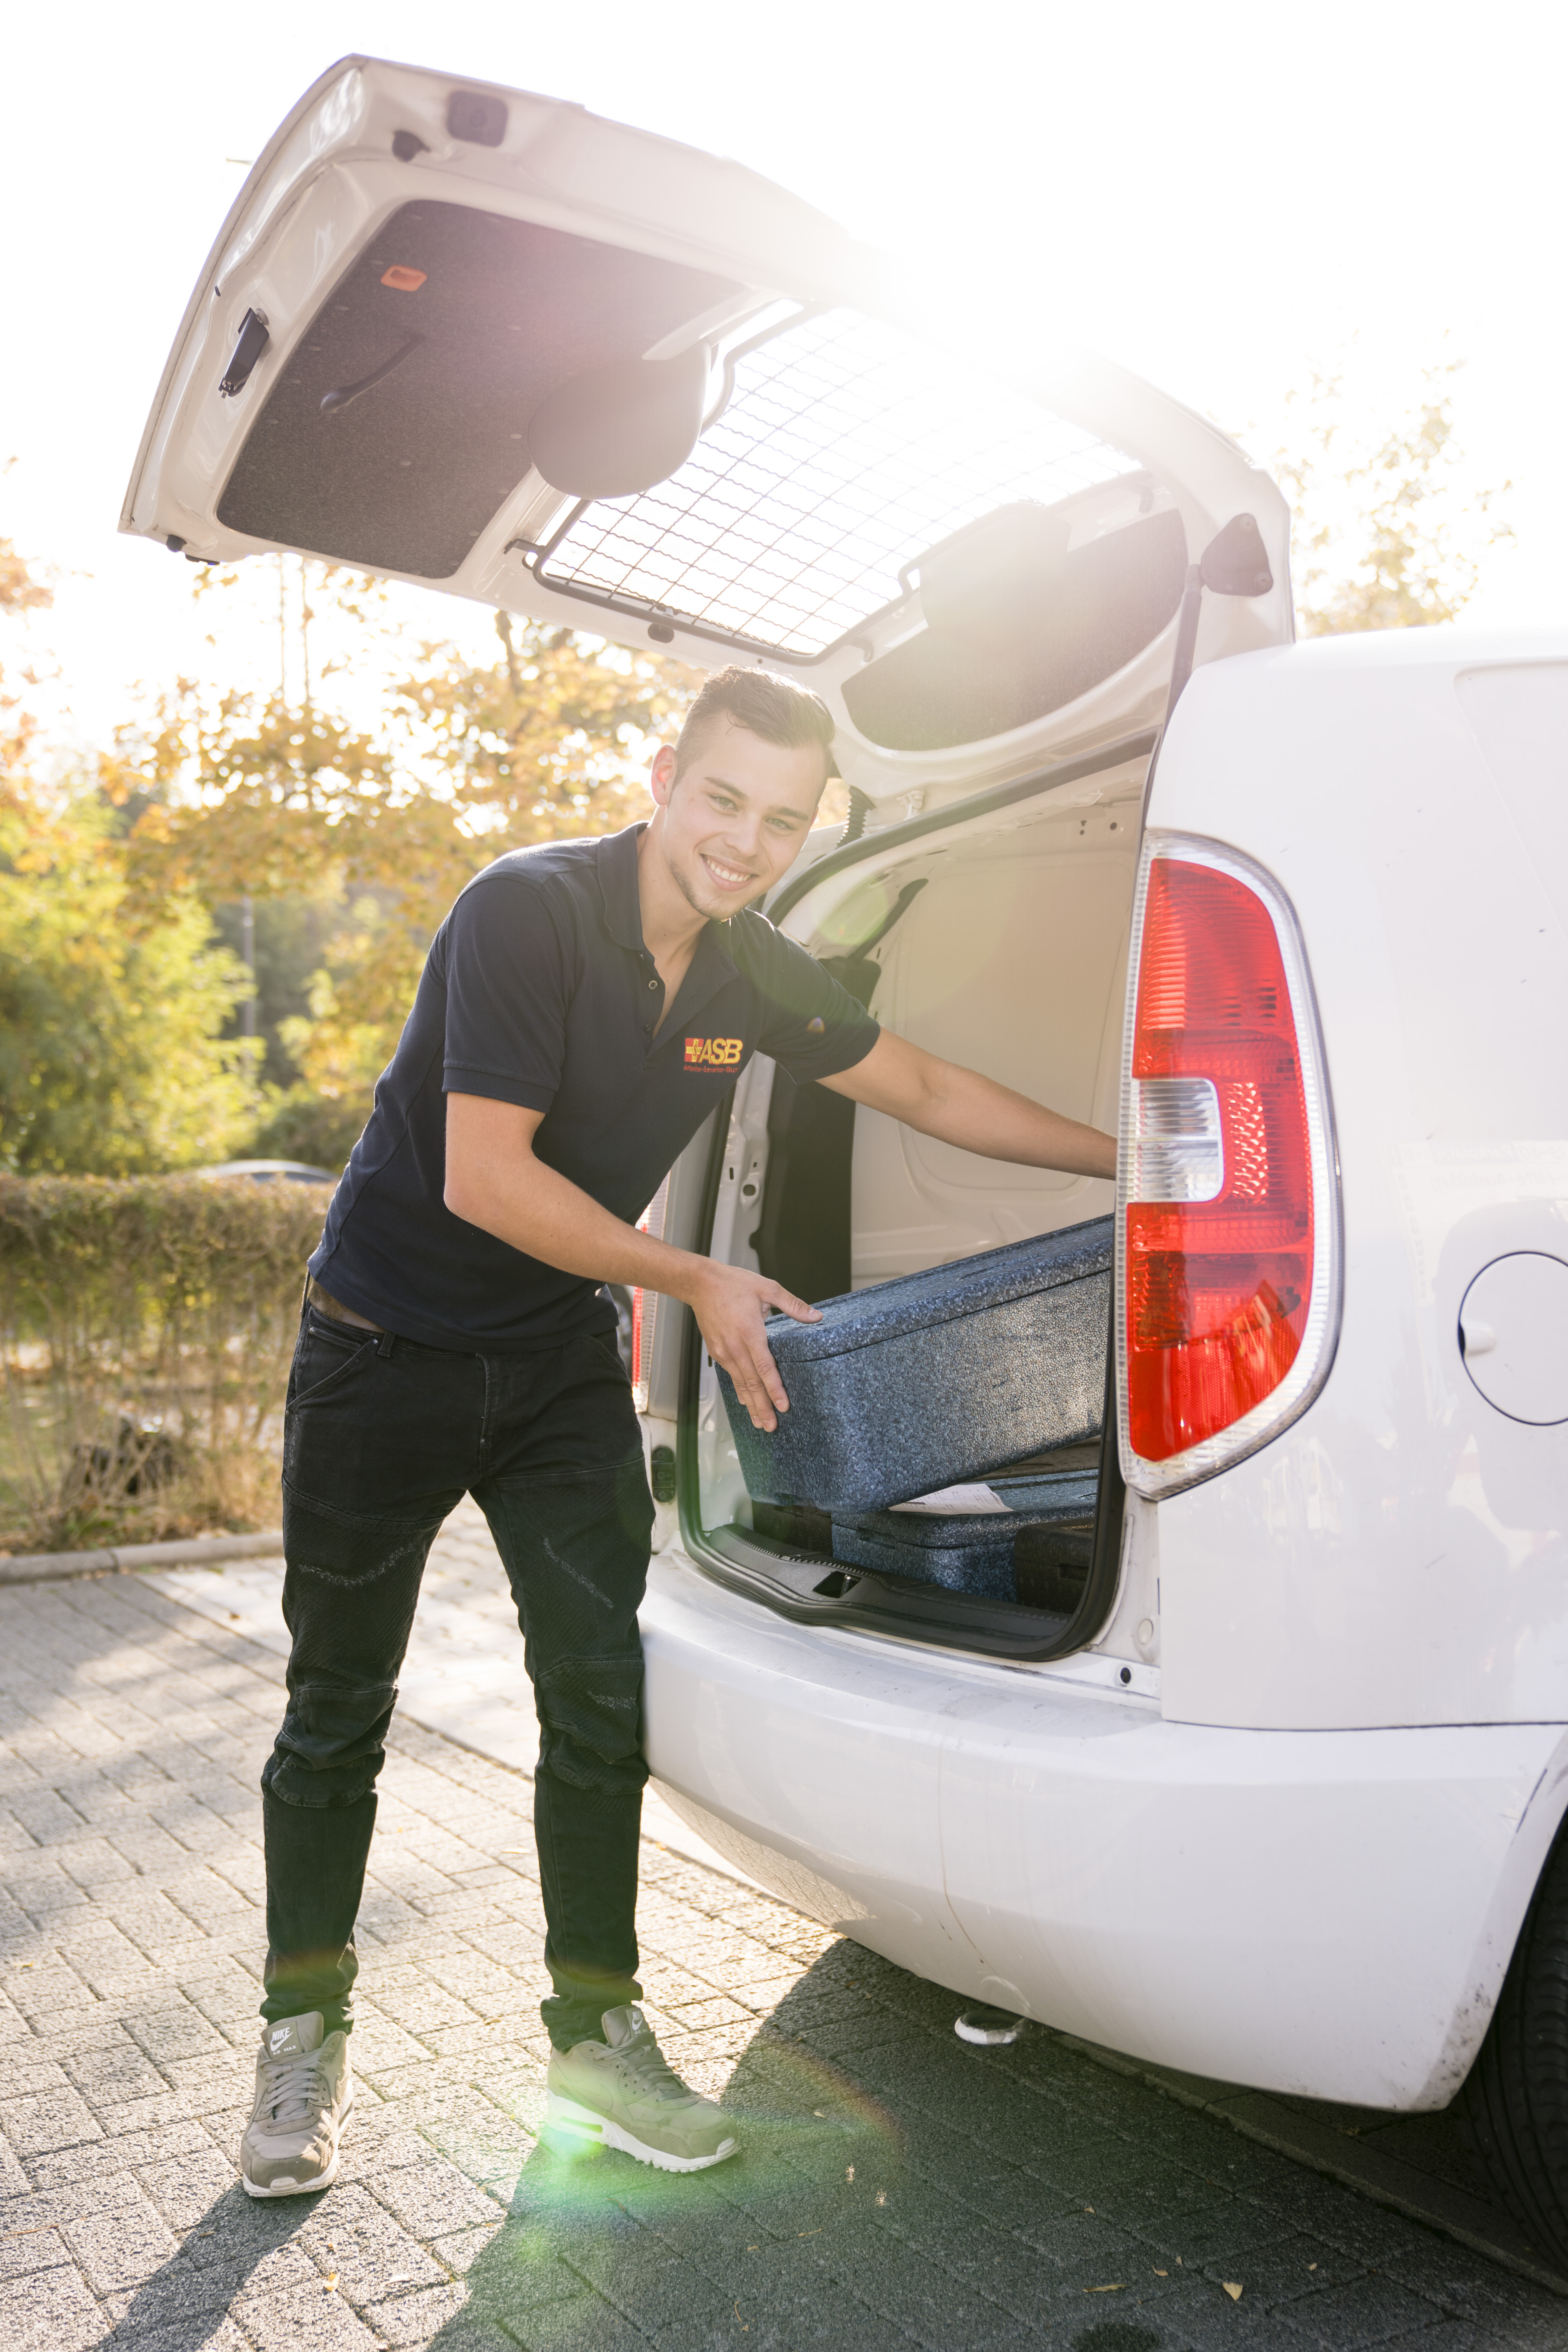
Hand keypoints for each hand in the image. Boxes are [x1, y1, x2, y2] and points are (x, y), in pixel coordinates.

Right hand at [683, 1261, 820, 1432]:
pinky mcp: (716, 1351)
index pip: (765, 1368)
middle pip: (751, 1383)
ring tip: (760, 1423)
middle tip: (771, 1426)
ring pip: (740, 1384)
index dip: (775, 1390)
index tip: (784, 1407)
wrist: (701, 1283)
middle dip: (762, 1407)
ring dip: (750, 1405)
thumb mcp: (767, 1288)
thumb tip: (817, 1316)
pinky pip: (731, 1375)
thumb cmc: (734, 1284)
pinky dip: (739, 1390)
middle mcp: (735, 1347)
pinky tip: (745, 1401)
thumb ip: (793, 1305)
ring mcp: (724, 1351)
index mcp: (750, 1333)